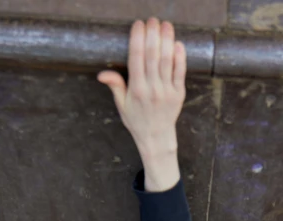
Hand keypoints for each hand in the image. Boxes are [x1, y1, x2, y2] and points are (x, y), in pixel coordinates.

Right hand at [97, 18, 186, 157]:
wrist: (156, 138)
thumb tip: (102, 74)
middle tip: (153, 20)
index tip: (139, 24)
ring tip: (166, 25)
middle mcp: (152, 88)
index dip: (137, 38)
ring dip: (167, 40)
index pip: (136, 58)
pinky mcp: (179, 94)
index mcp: (136, 89)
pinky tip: (178, 44)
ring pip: (167, 61)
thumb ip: (115, 86)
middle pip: (152, 55)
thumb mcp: (121, 105)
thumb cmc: (137, 120)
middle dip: (152, 34)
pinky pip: (180, 73)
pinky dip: (180, 58)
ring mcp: (167, 91)